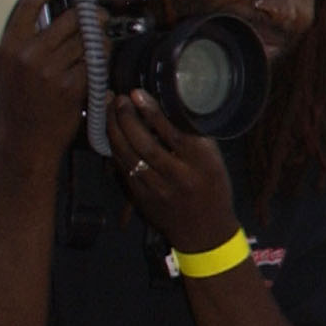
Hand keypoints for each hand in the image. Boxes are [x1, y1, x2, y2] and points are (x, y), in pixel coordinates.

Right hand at [0, 0, 87, 165]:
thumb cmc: (19, 99)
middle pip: (70, 18)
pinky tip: (93, 64)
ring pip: (88, 38)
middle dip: (89, 14)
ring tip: (93, 45)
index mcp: (11, 45)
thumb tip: (51, 8)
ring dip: (97, 38)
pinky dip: (100, 58)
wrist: (26, 135)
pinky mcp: (73, 84)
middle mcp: (30, 54)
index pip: (32, 2)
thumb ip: (27, 37)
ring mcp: (52, 70)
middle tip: (96, 14)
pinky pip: (96, 60)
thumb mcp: (10, 63)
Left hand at [109, 91, 237, 253]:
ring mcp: (157, 188)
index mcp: (203, 163)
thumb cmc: (214, 190)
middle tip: (119, 99)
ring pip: (129, 155)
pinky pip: (123, 167)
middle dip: (128, 118)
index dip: (153, 112)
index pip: (174, 133)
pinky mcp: (141, 196)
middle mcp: (179, 176)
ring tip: (111, 109)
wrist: (204, 231)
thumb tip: (168, 109)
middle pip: (146, 143)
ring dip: (116, 130)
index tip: (137, 93)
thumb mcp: (215, 163)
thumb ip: (194, 140)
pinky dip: (115, 147)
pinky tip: (112, 132)